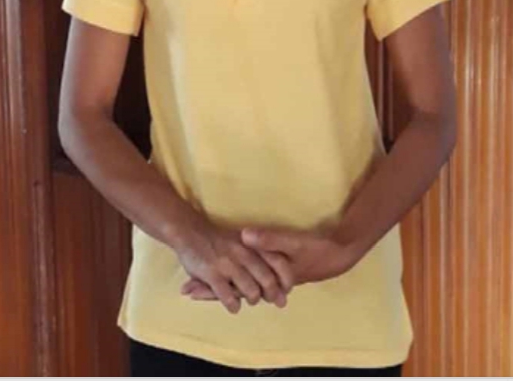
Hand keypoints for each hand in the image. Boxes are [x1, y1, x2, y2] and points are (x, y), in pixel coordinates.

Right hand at [173, 217, 294, 313]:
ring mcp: (227, 263)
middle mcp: (242, 252)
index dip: (286, 278)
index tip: (288, 289)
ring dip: (253, 299)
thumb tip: (276, 271)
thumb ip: (257, 253)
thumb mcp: (242, 239)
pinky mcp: (212, 274)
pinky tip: (234, 307)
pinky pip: (228, 296)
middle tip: (273, 301)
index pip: (277, 261)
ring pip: (250, 290)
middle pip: (267, 280)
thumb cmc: (220, 239)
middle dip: (273, 294)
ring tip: (251, 301)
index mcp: (251, 242)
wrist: (190, 231)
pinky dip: (233, 305)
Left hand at [181, 224, 359, 301]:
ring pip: (240, 286)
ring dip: (220, 285)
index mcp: (268, 279)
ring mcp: (271, 279)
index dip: (212, 288)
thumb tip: (243, 237)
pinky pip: (250, 279)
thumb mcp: (293, 242)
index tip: (190, 289)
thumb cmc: (317, 249)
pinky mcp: (276, 272)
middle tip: (186, 289)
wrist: (340, 252)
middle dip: (210, 289)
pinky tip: (230, 274)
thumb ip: (269, 240)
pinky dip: (236, 278)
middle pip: (232, 290)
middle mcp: (267, 284)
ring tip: (198, 284)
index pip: (233, 288)